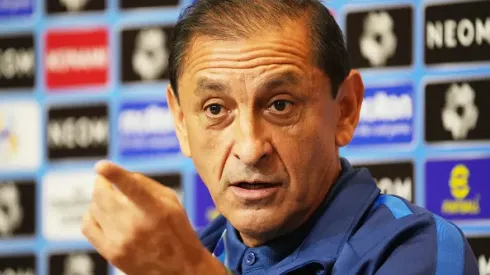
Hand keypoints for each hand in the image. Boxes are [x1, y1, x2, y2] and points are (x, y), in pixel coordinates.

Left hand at [81, 160, 225, 274]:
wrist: (180, 269)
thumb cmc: (177, 230)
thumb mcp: (172, 202)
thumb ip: (146, 185)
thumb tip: (119, 176)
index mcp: (155, 210)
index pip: (132, 189)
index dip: (115, 175)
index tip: (101, 166)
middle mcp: (137, 226)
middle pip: (103, 194)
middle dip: (102, 183)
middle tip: (106, 181)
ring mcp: (121, 241)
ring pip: (94, 207)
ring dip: (100, 200)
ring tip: (114, 203)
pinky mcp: (111, 253)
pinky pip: (87, 225)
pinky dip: (91, 215)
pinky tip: (103, 215)